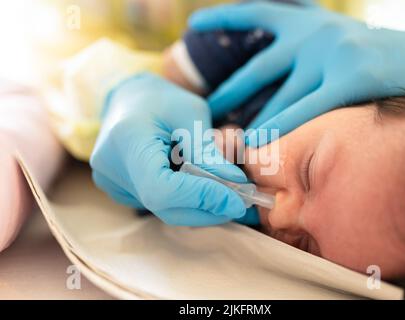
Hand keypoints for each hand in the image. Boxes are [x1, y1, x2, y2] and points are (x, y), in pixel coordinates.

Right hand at [90, 73, 249, 225]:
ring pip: (164, 211)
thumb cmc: (161, 99)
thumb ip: (209, 152)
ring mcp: (114, 184)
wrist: (128, 99)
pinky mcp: (122, 191)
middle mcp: (112, 170)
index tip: (237, 200)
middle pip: (165, 207)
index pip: (163, 189)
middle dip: (208, 209)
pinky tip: (205, 190)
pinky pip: (159, 206)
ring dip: (201, 208)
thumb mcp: (191, 115)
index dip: (201, 198)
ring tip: (229, 196)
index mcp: (127, 142)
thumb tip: (237, 186)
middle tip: (241, 202)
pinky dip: (187, 202)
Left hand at [190, 2, 404, 145]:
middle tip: (203, 115)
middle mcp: (315, 34)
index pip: (259, 11)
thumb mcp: (338, 38)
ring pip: (279, 98)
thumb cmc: (381, 56)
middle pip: (258, 70)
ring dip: (252, 123)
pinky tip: (259, 143)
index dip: (224, 18)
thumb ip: (306, 49)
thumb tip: (277, 78)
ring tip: (227, 142)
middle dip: (228, 95)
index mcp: (310, 20)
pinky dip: (279, 129)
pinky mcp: (349, 78)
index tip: (194, 24)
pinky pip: (304, 110)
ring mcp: (331, 55)